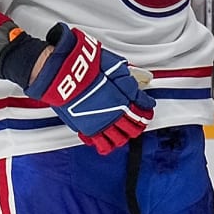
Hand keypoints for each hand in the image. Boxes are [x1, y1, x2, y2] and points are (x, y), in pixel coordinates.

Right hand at [26, 23, 155, 154]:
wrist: (67, 75)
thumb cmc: (87, 68)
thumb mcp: (115, 68)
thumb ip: (126, 83)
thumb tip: (134, 90)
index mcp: (125, 99)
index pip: (142, 110)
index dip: (146, 111)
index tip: (146, 111)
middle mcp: (116, 114)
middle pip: (133, 127)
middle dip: (137, 126)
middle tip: (137, 124)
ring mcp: (102, 123)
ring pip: (120, 139)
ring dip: (123, 138)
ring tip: (123, 137)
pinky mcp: (88, 129)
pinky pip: (100, 143)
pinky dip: (105, 145)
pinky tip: (106, 144)